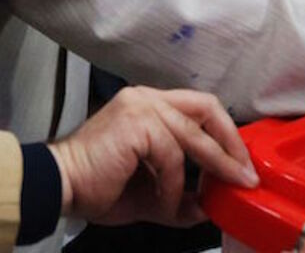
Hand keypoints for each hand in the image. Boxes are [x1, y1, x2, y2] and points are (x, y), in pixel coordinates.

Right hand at [48, 86, 257, 226]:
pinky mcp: (136, 123)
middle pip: (208, 109)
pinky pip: (172, 157)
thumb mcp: (152, 194)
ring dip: (208, 171)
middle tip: (244, 175)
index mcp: (150, 105)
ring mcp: (141, 106)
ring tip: (210, 199)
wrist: (59, 187)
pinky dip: (172, 185)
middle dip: (231, 145)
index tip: (241, 166)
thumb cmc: (98, 188)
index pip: (201, 108)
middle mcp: (147, 97)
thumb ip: (182, 197)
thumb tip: (208, 207)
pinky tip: (162, 202)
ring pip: (194, 136)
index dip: (226, 135)